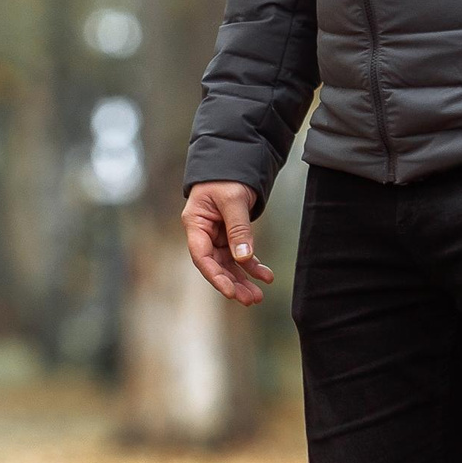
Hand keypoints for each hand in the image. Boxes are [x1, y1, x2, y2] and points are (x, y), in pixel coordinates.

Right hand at [182, 180, 274, 305]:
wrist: (233, 163)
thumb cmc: (226, 177)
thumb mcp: (233, 200)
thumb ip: (238, 229)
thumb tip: (243, 258)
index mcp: (196, 224)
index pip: (202, 256)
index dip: (215, 276)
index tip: (230, 292)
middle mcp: (204, 233)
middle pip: (216, 265)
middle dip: (233, 283)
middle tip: (250, 299)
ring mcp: (217, 236)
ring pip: (229, 264)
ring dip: (243, 280)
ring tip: (258, 296)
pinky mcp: (230, 235)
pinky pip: (241, 255)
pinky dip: (252, 266)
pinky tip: (265, 276)